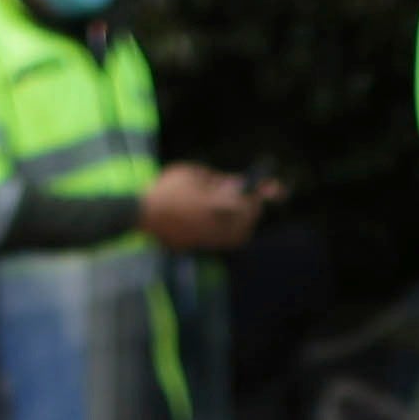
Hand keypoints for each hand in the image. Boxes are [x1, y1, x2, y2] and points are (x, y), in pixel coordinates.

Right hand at [140, 165, 270, 250]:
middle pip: (247, 220)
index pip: (247, 201)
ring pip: (239, 234)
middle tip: (255, 196)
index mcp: (213, 203)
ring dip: (244, 221)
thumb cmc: (166, 188)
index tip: (275, 188)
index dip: (263, 193)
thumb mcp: (193, 173)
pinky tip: (226, 221)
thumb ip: (218, 180)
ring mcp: (208, 238)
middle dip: (253, 207)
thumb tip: (238, 185)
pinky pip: (226, 241)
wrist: (143, 215)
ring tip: (240, 209)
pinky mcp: (201, 246)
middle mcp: (214, 224)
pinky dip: (232, 232)